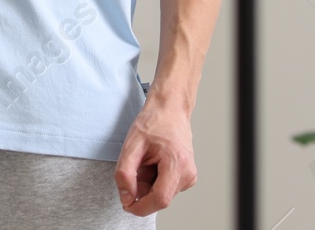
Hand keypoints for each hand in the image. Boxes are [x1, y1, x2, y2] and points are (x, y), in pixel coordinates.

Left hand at [113, 94, 196, 215]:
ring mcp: (189, 175)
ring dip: (147, 184)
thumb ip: (124, 173)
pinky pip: (166, 188)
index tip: (127, 203)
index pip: (160, 199)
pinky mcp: (187, 176)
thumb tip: (126, 197)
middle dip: (142, 190)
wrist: (170, 109)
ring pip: (162, 194)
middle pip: (160, 198)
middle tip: (136, 167)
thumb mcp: (131, 144)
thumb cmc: (154, 121)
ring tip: (146, 161)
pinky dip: (154, 181)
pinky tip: (153, 163)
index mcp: (177, 163)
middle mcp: (188, 172)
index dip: (141, 206)